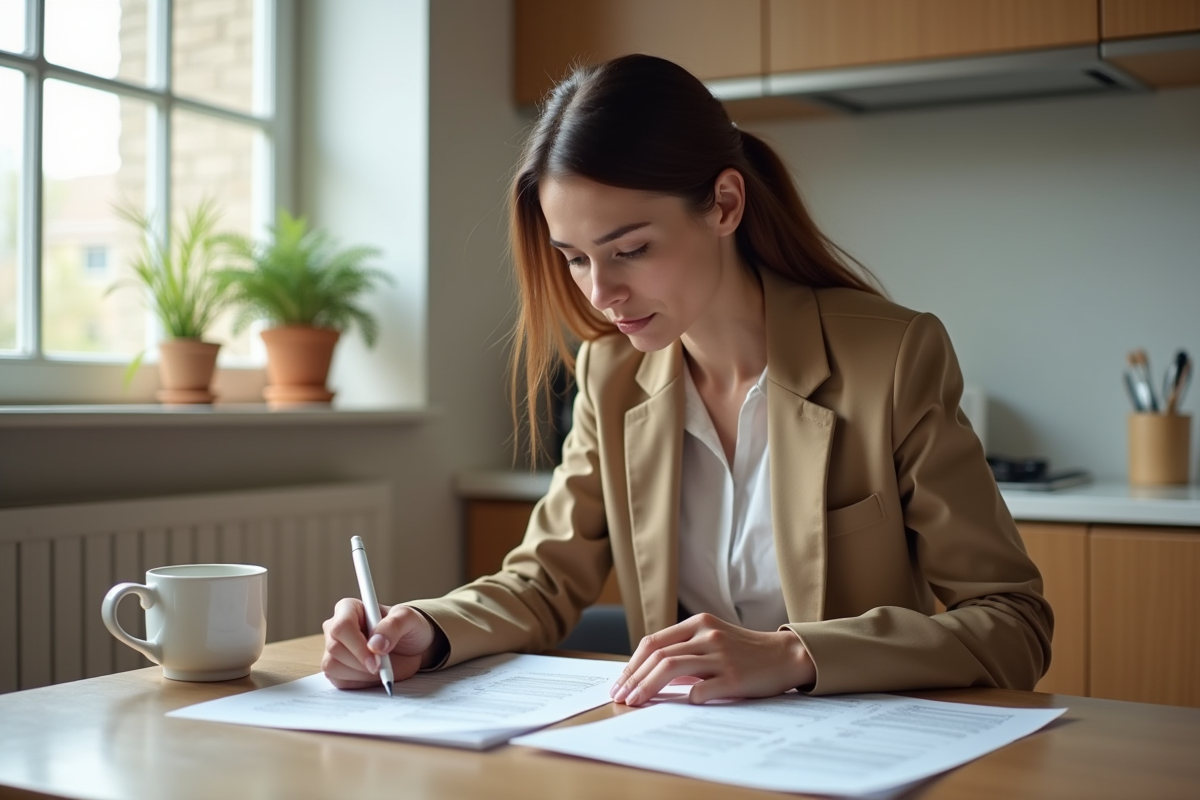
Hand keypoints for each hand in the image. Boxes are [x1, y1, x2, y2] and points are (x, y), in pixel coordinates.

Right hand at [321, 599, 438, 688]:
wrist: (410, 648)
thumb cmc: (408, 628)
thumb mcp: (409, 619)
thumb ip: (393, 626)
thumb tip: (375, 645)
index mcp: (349, 608)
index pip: (342, 626)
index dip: (357, 645)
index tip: (377, 660)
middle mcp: (335, 627)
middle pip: (335, 648)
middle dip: (361, 662)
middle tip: (382, 666)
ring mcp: (332, 649)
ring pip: (332, 666)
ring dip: (360, 673)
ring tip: (380, 667)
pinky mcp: (335, 669)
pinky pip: (337, 680)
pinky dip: (358, 682)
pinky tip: (372, 674)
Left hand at [610, 613, 815, 705]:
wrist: (786, 656)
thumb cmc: (744, 651)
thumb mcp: (713, 639)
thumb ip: (684, 650)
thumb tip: (647, 674)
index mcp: (699, 623)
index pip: (653, 642)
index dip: (632, 664)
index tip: (620, 682)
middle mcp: (707, 636)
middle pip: (658, 655)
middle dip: (633, 678)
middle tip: (620, 696)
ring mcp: (721, 656)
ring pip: (671, 668)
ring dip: (647, 688)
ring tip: (634, 702)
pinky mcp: (734, 677)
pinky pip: (701, 689)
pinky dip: (685, 698)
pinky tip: (678, 705)